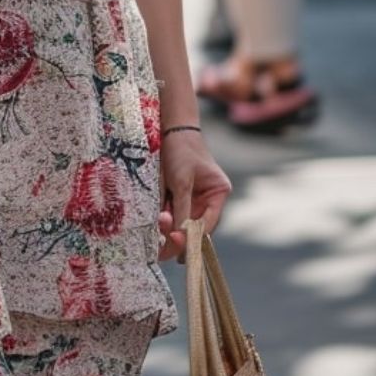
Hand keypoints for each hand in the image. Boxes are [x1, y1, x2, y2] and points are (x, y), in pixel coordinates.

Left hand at [158, 130, 230, 263]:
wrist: (169, 129)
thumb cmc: (181, 151)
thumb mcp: (182, 182)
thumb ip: (183, 209)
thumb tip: (181, 237)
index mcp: (218, 194)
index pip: (207, 225)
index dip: (192, 238)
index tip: (177, 245)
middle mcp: (207, 200)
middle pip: (193, 228)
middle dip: (177, 234)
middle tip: (161, 246)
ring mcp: (191, 199)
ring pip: (179, 223)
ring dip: (167, 226)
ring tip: (159, 219)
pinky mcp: (176, 197)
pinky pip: (170, 214)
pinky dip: (162, 218)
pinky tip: (157, 216)